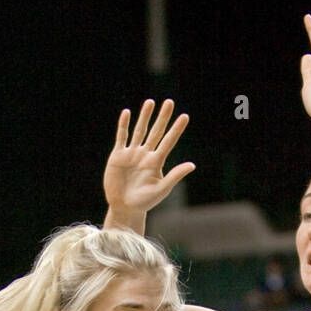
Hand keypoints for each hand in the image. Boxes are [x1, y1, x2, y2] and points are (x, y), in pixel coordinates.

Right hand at [103, 99, 194, 221]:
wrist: (124, 208)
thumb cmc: (144, 202)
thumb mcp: (161, 189)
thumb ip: (175, 176)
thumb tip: (192, 165)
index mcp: (156, 162)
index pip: (169, 141)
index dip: (176, 129)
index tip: (184, 116)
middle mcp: (145, 154)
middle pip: (156, 132)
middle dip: (162, 117)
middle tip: (169, 102)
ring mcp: (132, 154)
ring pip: (139, 131)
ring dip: (144, 117)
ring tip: (150, 102)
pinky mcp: (118, 156)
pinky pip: (122, 137)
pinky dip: (124, 125)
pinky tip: (127, 113)